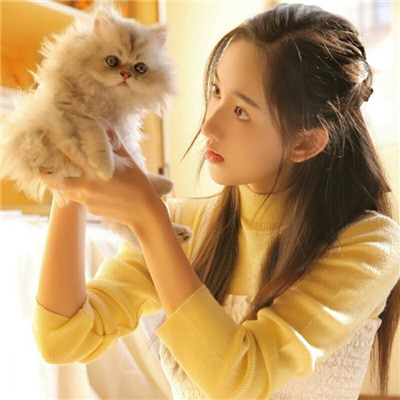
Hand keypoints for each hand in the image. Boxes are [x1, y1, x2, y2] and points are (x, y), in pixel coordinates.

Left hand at [40, 130, 166, 230]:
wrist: (144, 212)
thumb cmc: (139, 184)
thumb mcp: (128, 160)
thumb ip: (115, 144)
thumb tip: (108, 129)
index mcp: (94, 170)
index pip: (68, 153)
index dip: (56, 143)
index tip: (47, 135)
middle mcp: (86, 185)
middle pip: (53, 179)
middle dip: (43, 171)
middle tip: (37, 163)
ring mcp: (86, 199)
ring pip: (62, 190)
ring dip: (55, 183)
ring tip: (50, 175)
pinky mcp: (90, 209)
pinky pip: (76, 198)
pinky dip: (74, 191)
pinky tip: (79, 186)